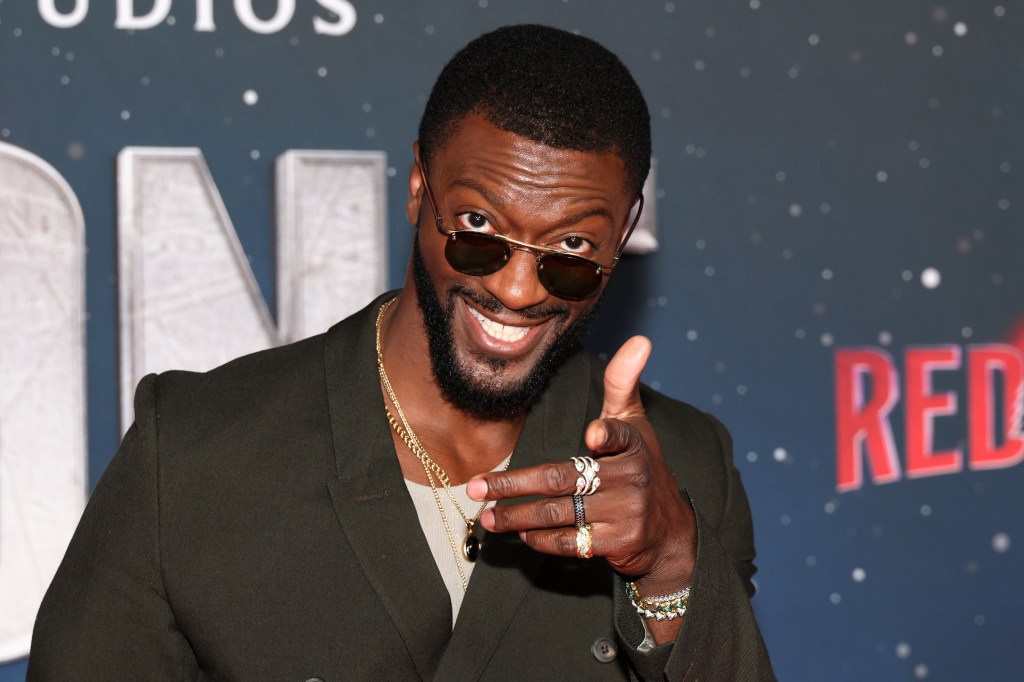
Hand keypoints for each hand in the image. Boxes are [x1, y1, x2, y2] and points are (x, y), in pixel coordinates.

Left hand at [467, 336, 696, 596]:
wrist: (671, 532)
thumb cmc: (641, 467)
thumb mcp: (635, 424)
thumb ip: (622, 383)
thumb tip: (639, 339)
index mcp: (634, 445)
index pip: (620, 435)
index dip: (607, 435)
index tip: (593, 436)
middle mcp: (632, 479)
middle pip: (563, 480)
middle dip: (514, 485)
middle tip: (476, 487)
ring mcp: (626, 514)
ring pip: (561, 514)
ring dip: (518, 517)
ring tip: (487, 518)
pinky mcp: (619, 544)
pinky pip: (571, 543)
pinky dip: (543, 540)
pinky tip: (521, 535)